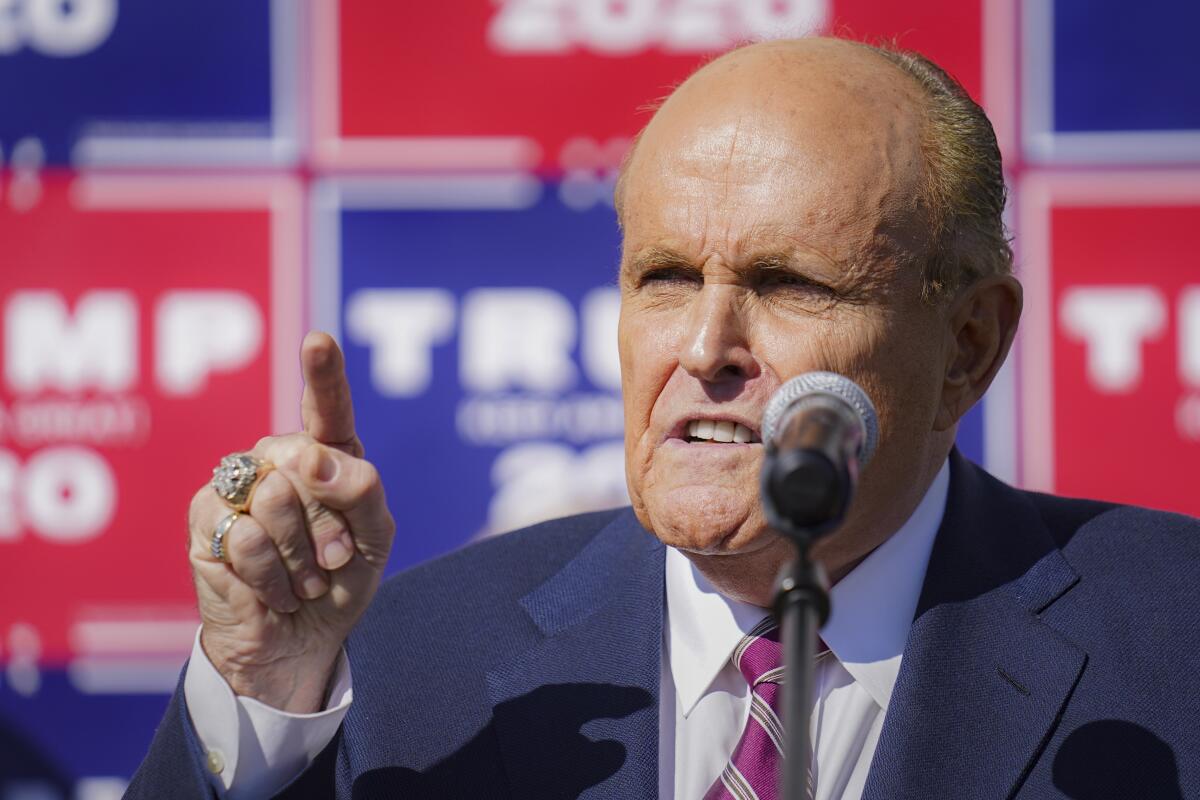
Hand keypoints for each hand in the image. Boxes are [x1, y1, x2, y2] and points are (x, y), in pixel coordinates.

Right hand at [187, 332, 395, 711]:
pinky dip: (271, 574)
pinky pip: (245, 535)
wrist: (300, 641)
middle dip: (331, 525)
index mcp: (330, 454)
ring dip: (301, 554)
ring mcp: (238, 485)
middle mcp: (280, 460)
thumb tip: (311, 456)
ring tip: (303, 575)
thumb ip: (360, 491)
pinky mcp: (204, 519)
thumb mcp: (374, 540)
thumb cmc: (342, 580)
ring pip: (276, 498)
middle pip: (309, 464)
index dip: (322, 374)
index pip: (327, 409)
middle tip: (332, 561)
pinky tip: (273, 588)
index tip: (318, 341)